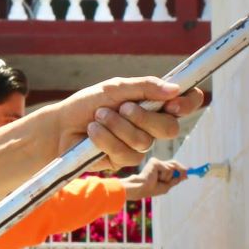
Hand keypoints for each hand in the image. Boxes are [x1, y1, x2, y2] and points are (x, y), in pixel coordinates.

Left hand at [50, 78, 205, 168]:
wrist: (60, 126)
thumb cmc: (86, 104)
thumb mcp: (114, 88)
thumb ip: (145, 87)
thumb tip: (175, 89)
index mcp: (153, 103)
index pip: (184, 103)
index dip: (188, 103)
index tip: (174, 103)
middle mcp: (150, 126)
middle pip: (170, 128)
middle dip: (145, 117)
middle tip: (123, 108)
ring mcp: (138, 145)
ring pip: (144, 142)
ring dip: (118, 126)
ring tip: (98, 117)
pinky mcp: (123, 161)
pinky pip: (125, 154)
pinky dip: (106, 139)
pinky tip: (93, 133)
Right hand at [124, 159, 189, 200]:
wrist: (142, 188)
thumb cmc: (152, 189)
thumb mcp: (167, 185)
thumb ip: (175, 179)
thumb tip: (186, 175)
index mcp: (160, 169)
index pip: (173, 166)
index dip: (182, 168)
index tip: (190, 170)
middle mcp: (159, 164)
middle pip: (174, 163)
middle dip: (182, 169)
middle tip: (186, 174)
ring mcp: (157, 162)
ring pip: (172, 167)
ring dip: (169, 177)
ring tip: (159, 181)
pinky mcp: (155, 161)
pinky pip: (167, 168)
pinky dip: (165, 175)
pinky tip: (156, 178)